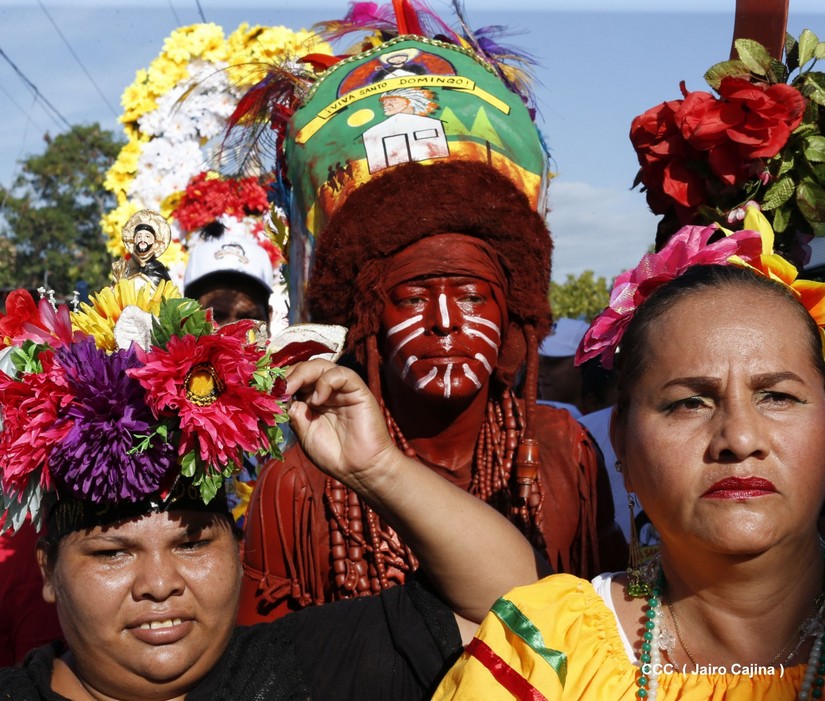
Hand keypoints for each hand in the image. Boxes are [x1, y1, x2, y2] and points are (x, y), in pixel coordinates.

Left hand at [285, 360, 401, 490]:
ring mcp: (342, 390)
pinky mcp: (357, 390)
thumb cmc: (333, 455)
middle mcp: (326, 391)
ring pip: (321, 366)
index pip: (295, 379)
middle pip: (305, 368)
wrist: (359, 469)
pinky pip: (341, 374)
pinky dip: (325, 382)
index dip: (280, 381)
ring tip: (290, 389)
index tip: (265, 391)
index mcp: (311, 400)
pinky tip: (317, 400)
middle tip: (276, 388)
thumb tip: (283, 397)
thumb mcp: (304, 433)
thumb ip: (294, 414)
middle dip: (288, 375)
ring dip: (302, 374)